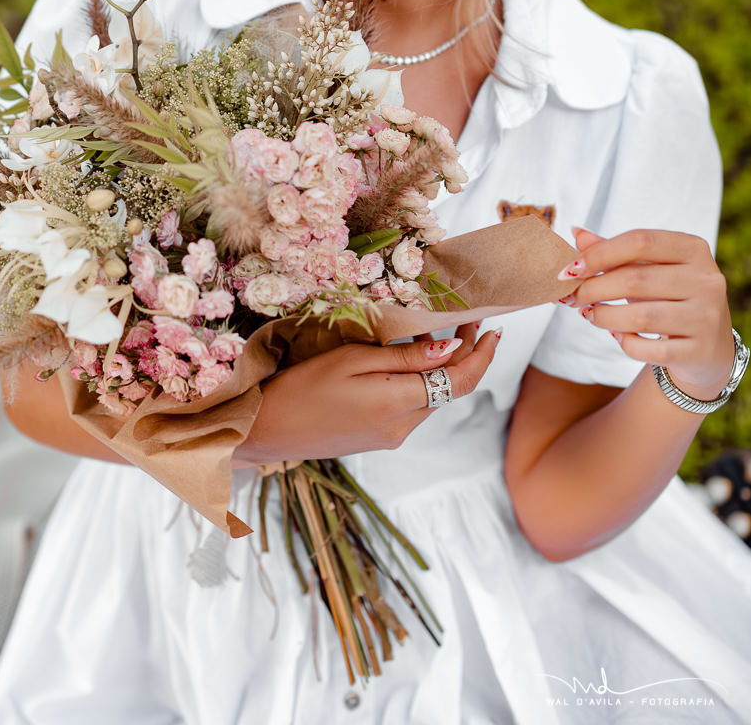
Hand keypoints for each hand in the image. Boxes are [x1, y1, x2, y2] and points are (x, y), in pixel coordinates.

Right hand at [233, 328, 499, 465]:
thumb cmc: (303, 386)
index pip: (460, 380)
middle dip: (465, 355)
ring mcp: (391, 437)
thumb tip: (453, 347)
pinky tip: (409, 362)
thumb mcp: (354, 359)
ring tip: (437, 333)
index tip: (493, 328)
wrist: (267, 430)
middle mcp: (403, 427)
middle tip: (468, 319)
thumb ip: (406, 357)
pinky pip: (412, 408)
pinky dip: (421, 383)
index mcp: (399, 404)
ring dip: (442, 369)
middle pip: (449, 389)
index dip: (482, 355)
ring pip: (432, 398)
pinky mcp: (378, 440)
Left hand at [559, 227, 735, 399]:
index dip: (599, 254)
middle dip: (593, 289)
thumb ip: (614, 250)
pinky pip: (648, 350)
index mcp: (693, 248)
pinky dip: (624, 342)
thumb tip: (576, 232)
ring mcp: (706, 317)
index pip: (640, 241)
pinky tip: (617, 335)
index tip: (570, 269)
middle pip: (635, 279)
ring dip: (604, 316)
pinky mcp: (699, 350)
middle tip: (573, 297)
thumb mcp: (649, 268)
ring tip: (590, 314)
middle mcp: (706, 280)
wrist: (709, 345)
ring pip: (640, 317)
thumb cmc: (670, 296)